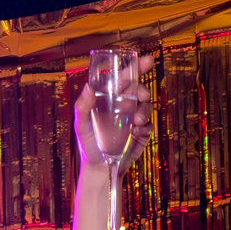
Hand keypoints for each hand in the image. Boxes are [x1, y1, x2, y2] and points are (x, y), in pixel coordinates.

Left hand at [74, 51, 155, 173]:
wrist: (100, 169)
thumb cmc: (88, 146)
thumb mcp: (80, 126)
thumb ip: (82, 107)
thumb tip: (88, 87)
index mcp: (110, 99)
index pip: (123, 78)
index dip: (135, 67)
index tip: (146, 60)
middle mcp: (124, 105)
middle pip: (138, 88)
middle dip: (143, 87)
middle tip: (141, 95)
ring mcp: (134, 118)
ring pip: (146, 105)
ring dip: (145, 109)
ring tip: (137, 121)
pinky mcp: (142, 132)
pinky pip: (149, 124)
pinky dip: (146, 125)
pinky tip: (136, 132)